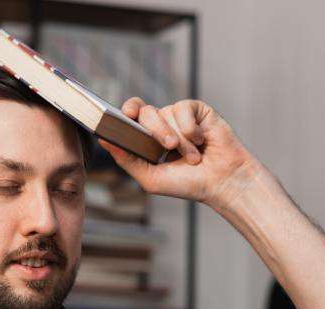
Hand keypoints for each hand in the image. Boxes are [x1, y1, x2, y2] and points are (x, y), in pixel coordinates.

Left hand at [97, 97, 262, 207]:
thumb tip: (104, 141)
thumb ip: (126, 160)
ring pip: (167, 113)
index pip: (130, 115)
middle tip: (169, 148)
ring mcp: (179, 115)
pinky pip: (184, 108)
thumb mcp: (150, 178)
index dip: (126, 110)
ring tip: (194, 157)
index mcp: (147, 137)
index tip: (125, 114)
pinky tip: (201, 141)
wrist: (221, 182)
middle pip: (146, 113)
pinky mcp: (198, 110)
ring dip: (180, 139)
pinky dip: (190, 128)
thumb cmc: (187, 183)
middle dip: (156, 131)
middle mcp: (162, 123)